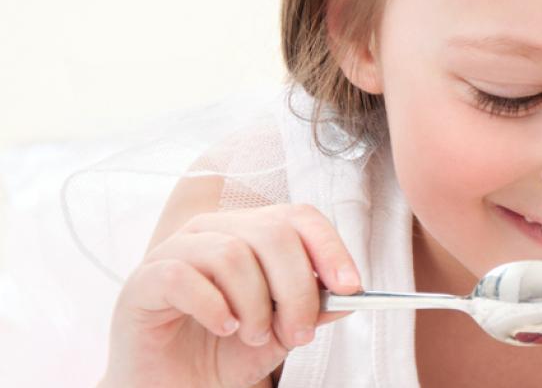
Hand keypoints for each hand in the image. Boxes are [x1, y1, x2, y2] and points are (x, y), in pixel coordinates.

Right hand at [103, 204, 362, 387]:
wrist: (174, 385)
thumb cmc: (224, 351)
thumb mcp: (281, 331)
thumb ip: (313, 309)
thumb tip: (349, 294)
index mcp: (250, 233)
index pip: (298, 217)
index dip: (329, 249)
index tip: (350, 288)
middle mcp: (213, 231)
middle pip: (272, 234)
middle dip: (297, 288)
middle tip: (300, 332)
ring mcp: (175, 251)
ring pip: (233, 254)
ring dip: (255, 304)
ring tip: (254, 335)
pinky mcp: (145, 280)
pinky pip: (184, 277)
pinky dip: (214, 306)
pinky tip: (223, 328)